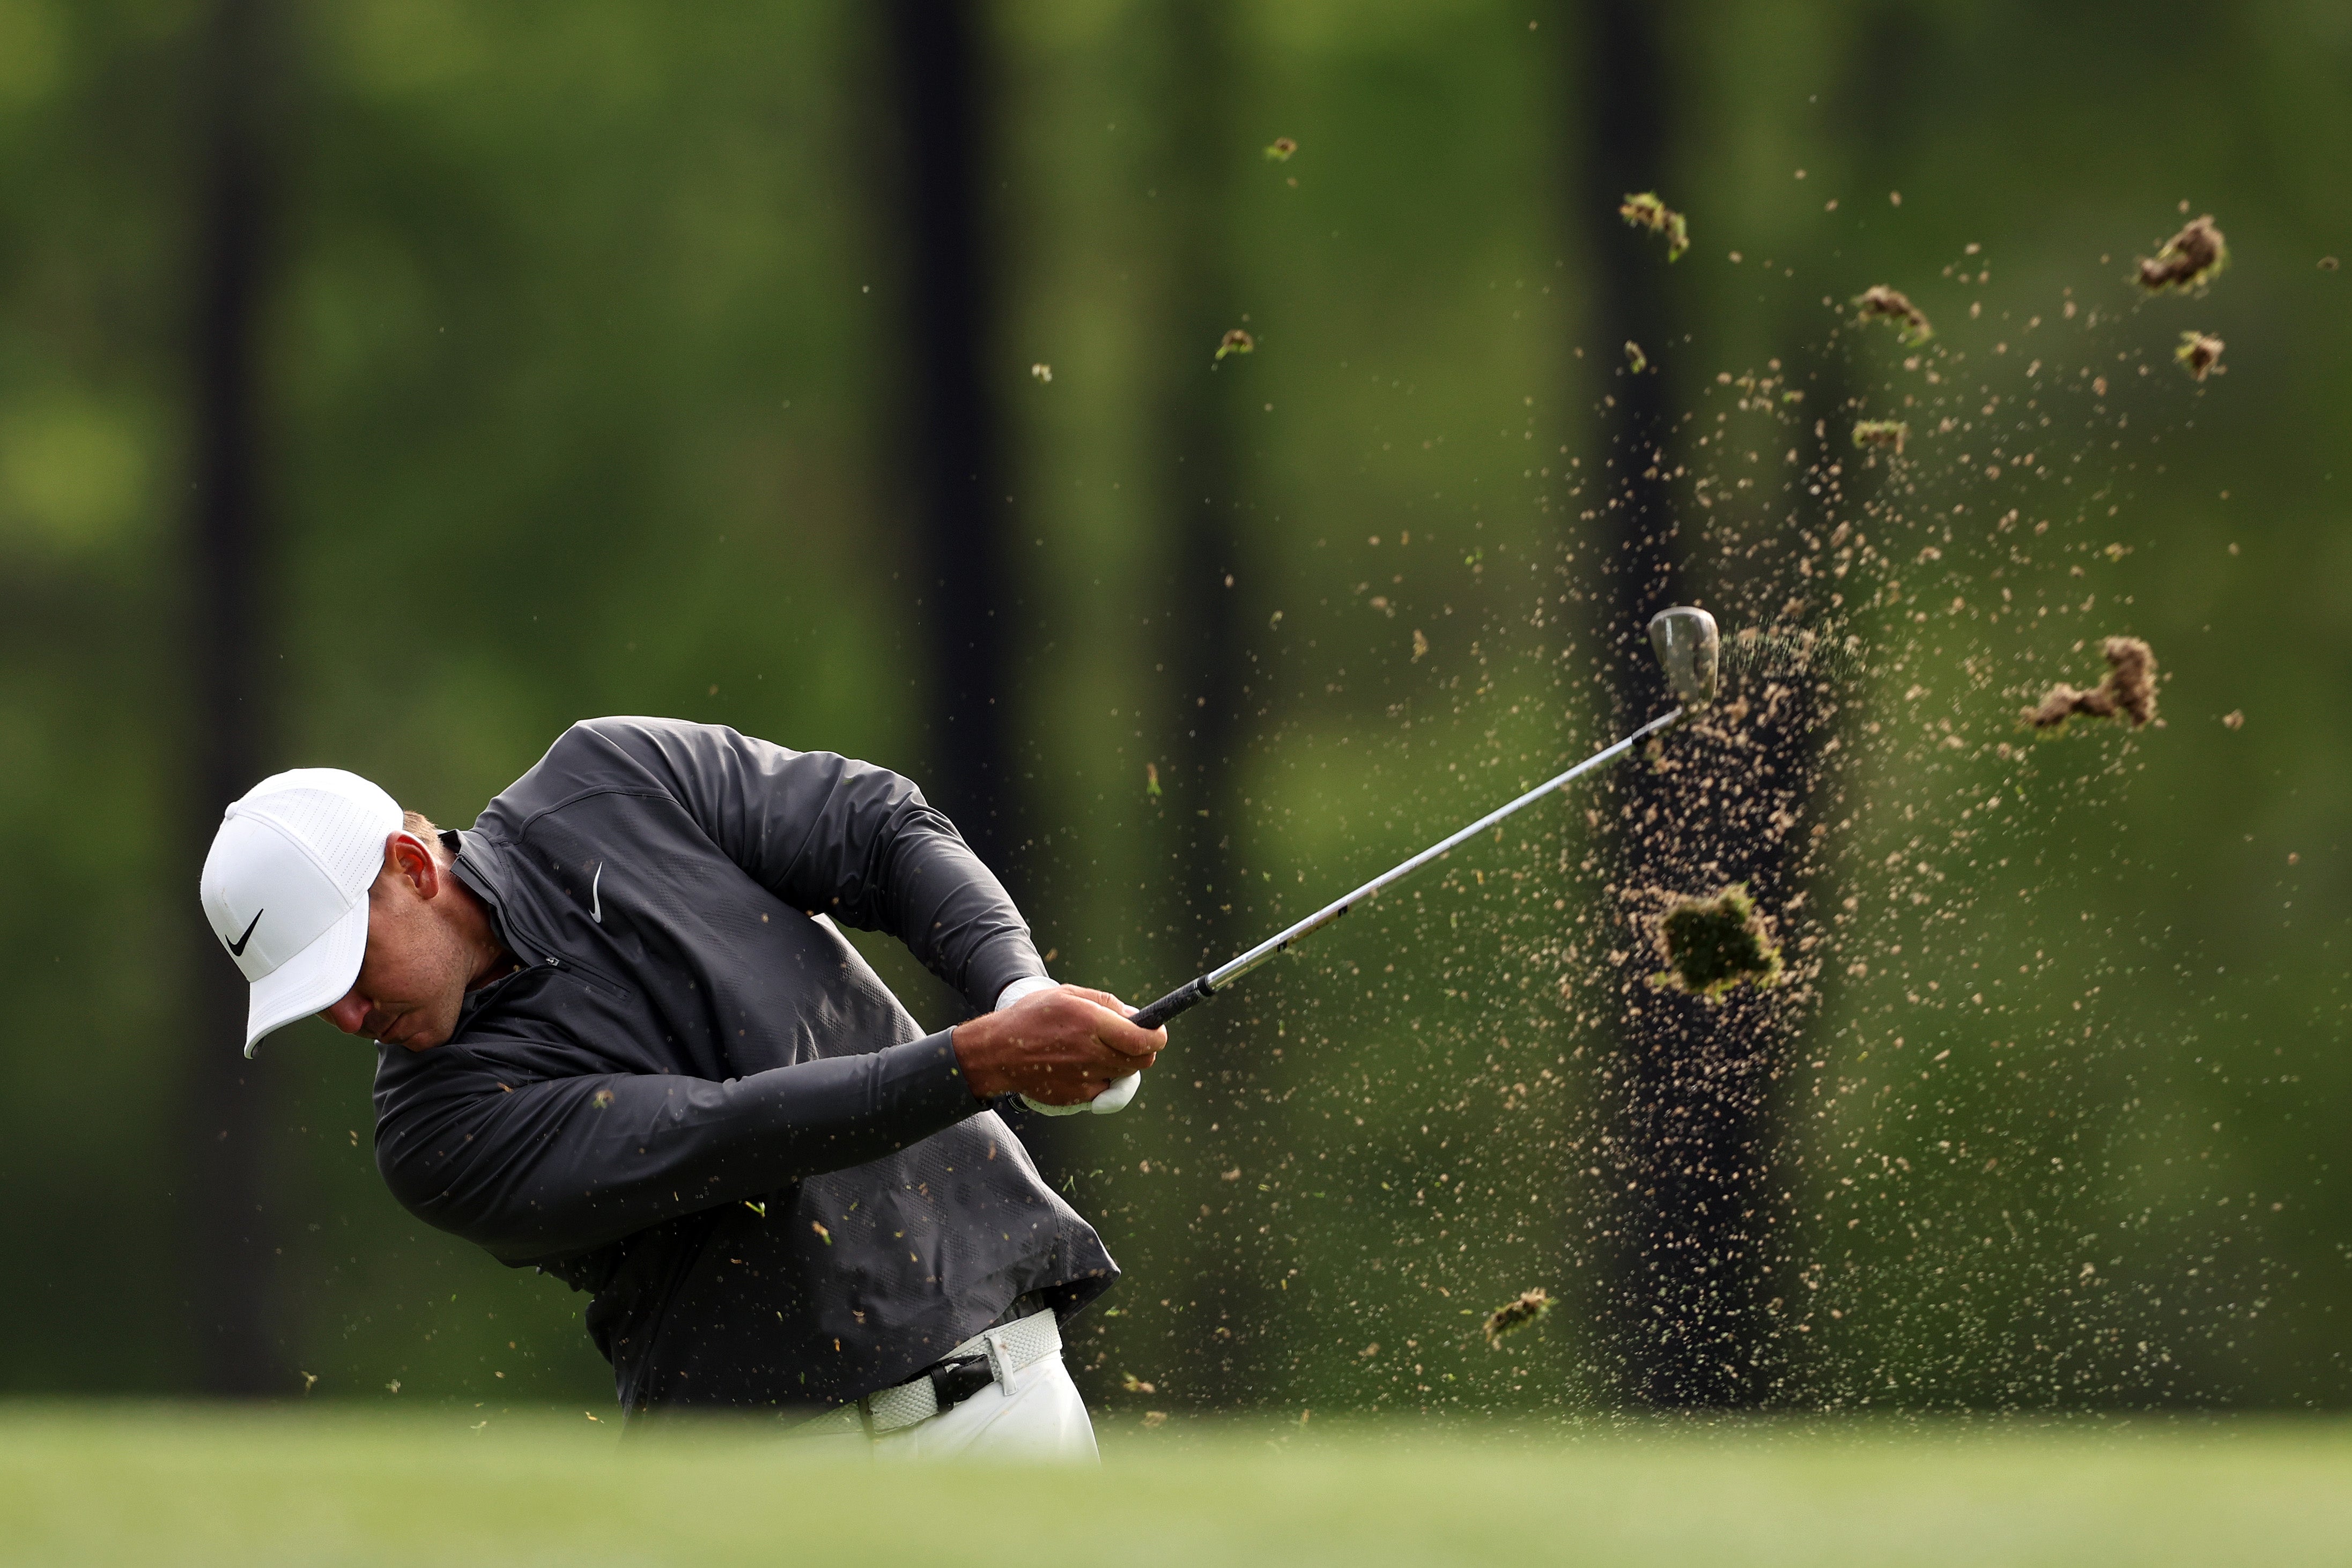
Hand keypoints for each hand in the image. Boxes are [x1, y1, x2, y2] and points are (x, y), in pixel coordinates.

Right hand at [952, 985, 1162, 1103]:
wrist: (997, 1053)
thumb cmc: (1032, 1018)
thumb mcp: (1068, 995)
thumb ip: (1107, 1004)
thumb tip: (1138, 1018)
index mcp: (1090, 1022)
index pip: (1143, 1039)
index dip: (1157, 1037)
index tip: (1156, 1032)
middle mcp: (1090, 1053)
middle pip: (1141, 1061)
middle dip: (1142, 1050)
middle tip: (1128, 1041)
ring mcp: (1084, 1079)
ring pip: (1124, 1076)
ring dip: (1121, 1064)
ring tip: (1097, 1051)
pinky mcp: (1077, 1098)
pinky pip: (1104, 1090)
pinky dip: (1101, 1080)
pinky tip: (1079, 1067)